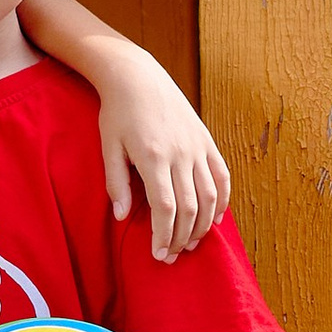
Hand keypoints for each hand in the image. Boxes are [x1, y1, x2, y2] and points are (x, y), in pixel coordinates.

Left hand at [94, 56, 228, 262]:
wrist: (137, 76)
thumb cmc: (117, 112)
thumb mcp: (109, 147)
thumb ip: (117, 183)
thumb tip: (123, 218)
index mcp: (153, 156)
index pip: (165, 207)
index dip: (164, 234)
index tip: (158, 254)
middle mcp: (180, 153)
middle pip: (189, 207)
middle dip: (181, 237)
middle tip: (171, 256)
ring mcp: (197, 146)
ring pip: (209, 195)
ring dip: (202, 225)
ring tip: (190, 243)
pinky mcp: (206, 140)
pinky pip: (222, 175)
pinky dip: (222, 200)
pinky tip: (215, 218)